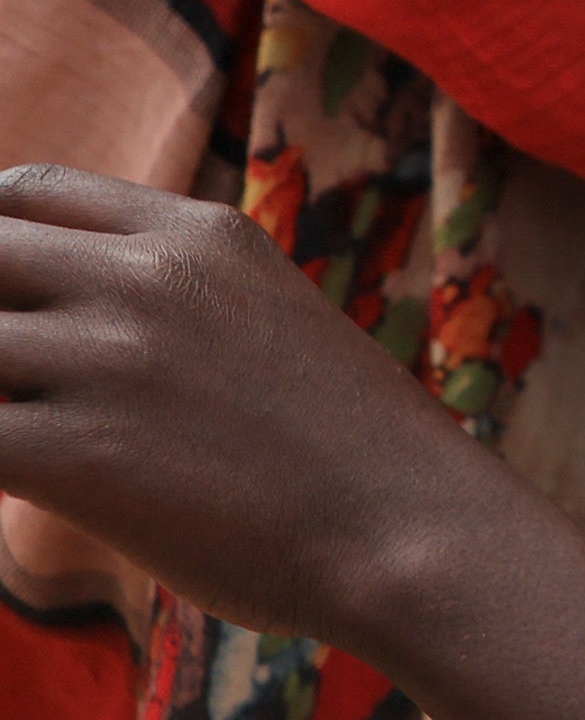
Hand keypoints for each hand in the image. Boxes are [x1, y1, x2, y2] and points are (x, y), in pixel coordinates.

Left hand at [0, 166, 516, 655]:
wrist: (411, 531)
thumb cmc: (345, 451)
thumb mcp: (270, 316)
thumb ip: (174, 296)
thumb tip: (68, 326)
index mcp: (198, 235)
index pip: (26, 188)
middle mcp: (146, 277)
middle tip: (20, 380)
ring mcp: (110, 359)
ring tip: (30, 435)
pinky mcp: (75, 453)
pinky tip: (16, 481)